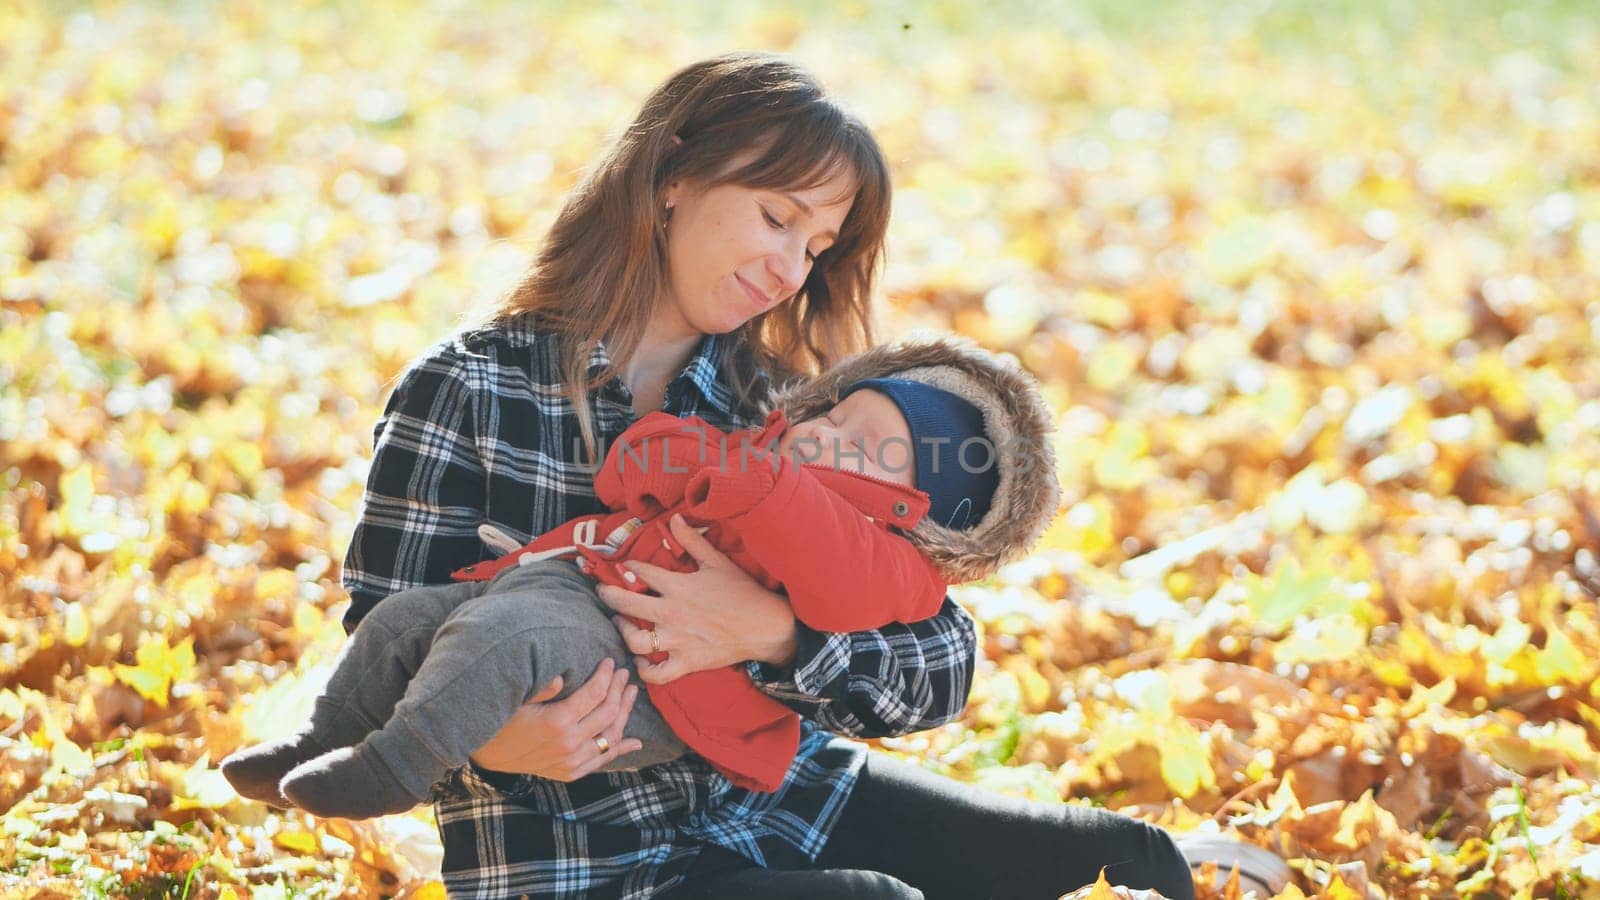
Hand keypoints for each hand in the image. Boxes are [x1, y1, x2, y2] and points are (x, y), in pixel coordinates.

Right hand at [468, 657, 643, 779]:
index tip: (610, 662)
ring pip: (611, 736)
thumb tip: (560, 677)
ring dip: (625, 713)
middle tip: (624, 674)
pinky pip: (603, 760)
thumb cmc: (503, 720)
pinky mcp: (571, 772)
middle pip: (608, 712)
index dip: (606, 675)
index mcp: (557, 721)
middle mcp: (570, 743)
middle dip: (619, 690)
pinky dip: (620, 749)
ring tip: (631, 694)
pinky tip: (636, 742)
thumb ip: (542, 688)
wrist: (490, 756)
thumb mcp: (519, 699)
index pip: (595, 694)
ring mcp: (572, 761)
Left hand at [596, 514, 798, 683]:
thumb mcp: (717, 562)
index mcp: (680, 587)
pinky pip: (656, 675)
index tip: (624, 566)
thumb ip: (693, 541)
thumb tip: (676, 519)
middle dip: (609, 595)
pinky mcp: (686, 663)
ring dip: (622, 631)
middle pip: (626, 605)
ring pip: (635, 641)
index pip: (641, 572)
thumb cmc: (742, 592)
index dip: (628, 566)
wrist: (765, 626)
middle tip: (604, 592)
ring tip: (620, 622)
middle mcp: (673, 614)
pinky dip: (644, 670)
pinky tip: (641, 659)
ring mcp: (678, 641)